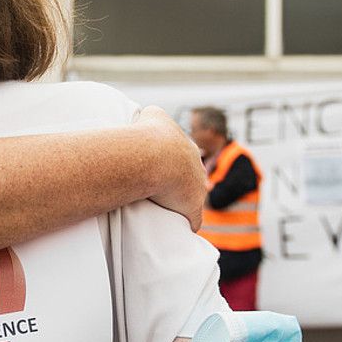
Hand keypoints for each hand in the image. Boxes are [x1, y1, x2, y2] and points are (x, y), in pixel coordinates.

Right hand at [134, 106, 204, 230]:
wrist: (153, 155)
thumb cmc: (148, 134)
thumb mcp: (151, 113)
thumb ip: (152, 115)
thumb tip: (145, 117)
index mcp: (186, 146)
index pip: (184, 156)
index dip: (172, 162)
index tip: (160, 167)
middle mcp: (196, 166)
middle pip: (192, 176)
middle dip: (180, 181)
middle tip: (160, 187)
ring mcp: (197, 188)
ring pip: (194, 197)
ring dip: (182, 202)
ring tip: (165, 207)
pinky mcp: (192, 208)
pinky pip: (193, 220)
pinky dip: (188, 223)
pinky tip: (180, 228)